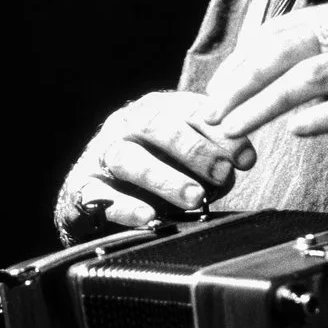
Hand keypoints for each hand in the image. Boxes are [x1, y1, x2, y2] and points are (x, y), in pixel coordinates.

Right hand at [56, 90, 255, 236]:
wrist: (96, 196)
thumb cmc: (155, 172)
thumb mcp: (188, 160)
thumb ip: (213, 157)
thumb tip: (237, 166)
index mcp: (157, 110)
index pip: (190, 111)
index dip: (221, 134)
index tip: (246, 159)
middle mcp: (126, 125)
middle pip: (156, 125)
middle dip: (194, 150)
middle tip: (222, 174)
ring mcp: (101, 154)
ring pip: (128, 159)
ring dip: (164, 178)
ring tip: (194, 198)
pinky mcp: (81, 187)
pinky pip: (99, 195)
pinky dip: (126, 207)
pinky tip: (149, 217)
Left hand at [201, 0, 327, 152]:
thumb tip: (277, 79)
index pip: (281, 30)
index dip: (242, 61)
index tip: (216, 92)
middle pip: (290, 49)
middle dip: (243, 82)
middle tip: (214, 114)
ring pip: (316, 74)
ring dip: (267, 102)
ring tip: (239, 126)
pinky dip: (325, 115)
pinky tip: (299, 129)